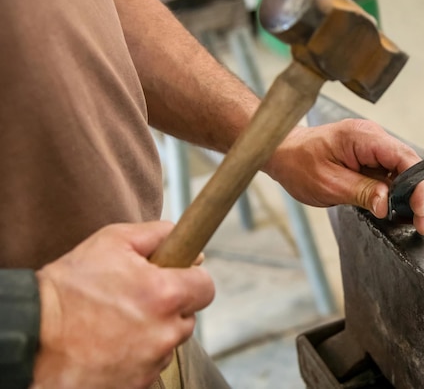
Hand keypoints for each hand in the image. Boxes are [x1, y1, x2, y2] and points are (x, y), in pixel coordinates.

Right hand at [32, 221, 213, 388]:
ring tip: (118, 323)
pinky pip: (150, 365)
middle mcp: (164, 332)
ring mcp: (151, 362)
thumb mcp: (113, 241)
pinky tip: (112, 343)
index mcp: (165, 294)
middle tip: (137, 299)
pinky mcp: (137, 384)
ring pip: (169, 342)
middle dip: (170, 306)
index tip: (176, 278)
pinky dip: (138, 355)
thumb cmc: (70, 286)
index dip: (191, 279)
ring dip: (154, 332)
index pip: (206, 287)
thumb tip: (184, 239)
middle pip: (188, 317)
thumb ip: (158, 234)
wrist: (32, 334)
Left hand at [266, 119, 423, 234]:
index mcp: (363, 138)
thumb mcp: (327, 183)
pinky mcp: (371, 159)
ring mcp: (374, 148)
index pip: (403, 159)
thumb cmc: (299, 164)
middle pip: (412, 164)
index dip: (418, 185)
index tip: (422, 209)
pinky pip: (396, 173)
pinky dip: (411, 190)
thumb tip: (387, 205)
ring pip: (408, 169)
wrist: (282, 151)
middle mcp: (374, 139)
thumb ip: (361, 192)